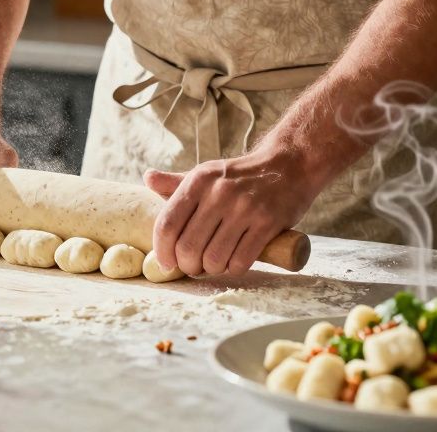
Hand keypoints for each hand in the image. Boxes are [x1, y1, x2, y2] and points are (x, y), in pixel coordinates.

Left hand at [145, 145, 321, 276]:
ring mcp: (245, 208)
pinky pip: (241, 260)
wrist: (289, 165)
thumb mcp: (207, 173)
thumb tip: (147, 179)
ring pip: (214, 258)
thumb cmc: (240, 175)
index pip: (168, 224)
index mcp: (198, 181)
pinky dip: (232, 269)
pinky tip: (232, 263)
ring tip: (212, 265)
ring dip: (210, 269)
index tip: (165, 263)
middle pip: (188, 246)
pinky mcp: (268, 223)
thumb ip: (176, 182)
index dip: (162, 250)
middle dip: (187, 265)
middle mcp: (219, 193)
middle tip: (192, 266)